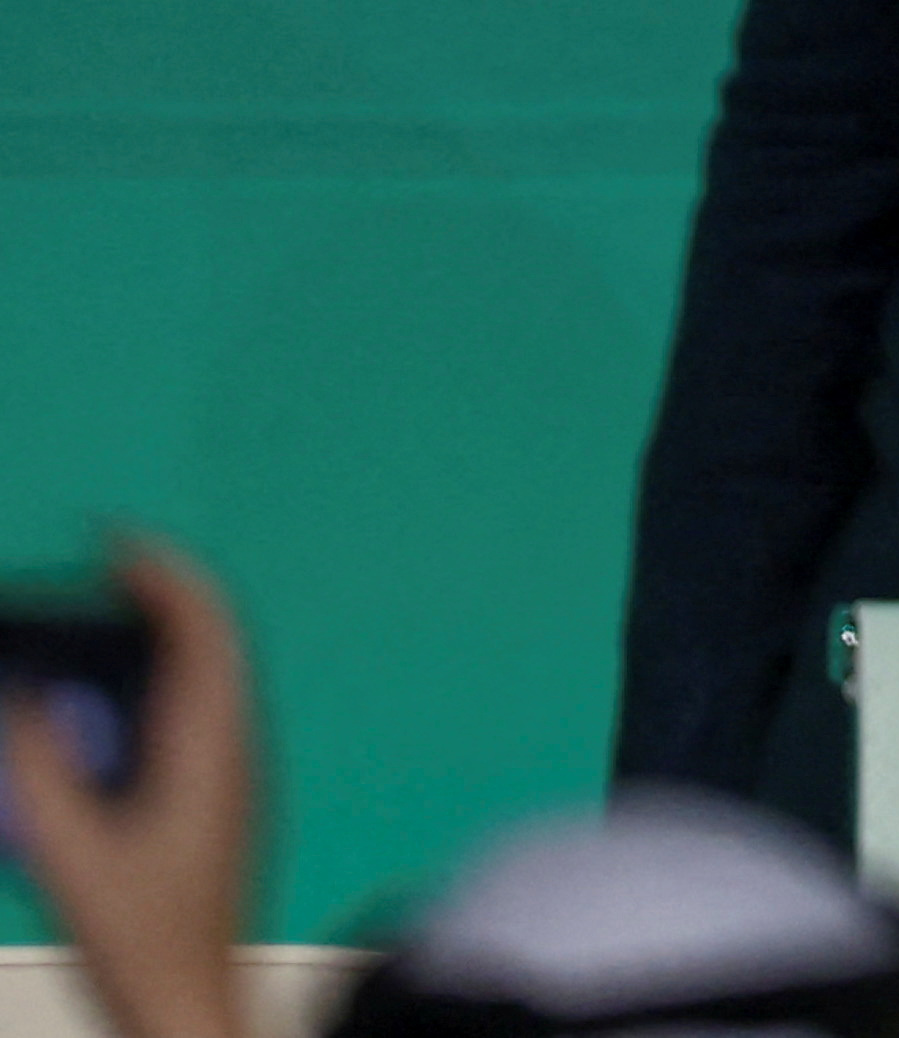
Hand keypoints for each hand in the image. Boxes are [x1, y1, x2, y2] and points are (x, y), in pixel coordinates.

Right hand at [2, 534, 260, 1037]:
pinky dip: (167, 676)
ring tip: (112, 608)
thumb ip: (42, 771)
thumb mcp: (70, 853)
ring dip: (169, 632)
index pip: (204, 629)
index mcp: (211, 749)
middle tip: (108, 561)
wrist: (194, 1004)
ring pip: (216, 674)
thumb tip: (27, 697)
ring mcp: (237, 774)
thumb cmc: (140, 939)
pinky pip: (205, 710)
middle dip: (166, 590)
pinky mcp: (225, 799)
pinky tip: (125, 689)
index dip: (163, 572)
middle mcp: (238, 749)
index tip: (115, 539)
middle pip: (217, 641)